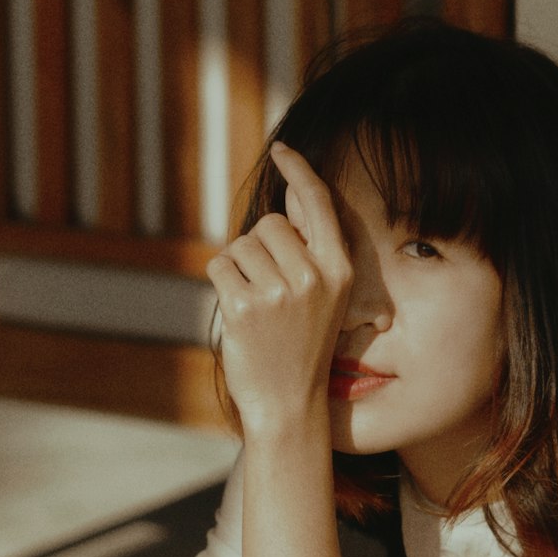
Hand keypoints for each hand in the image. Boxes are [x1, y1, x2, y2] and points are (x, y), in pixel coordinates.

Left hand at [207, 141, 352, 435]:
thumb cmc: (300, 348)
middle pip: (268, 224)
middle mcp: (313, 276)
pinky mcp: (244, 307)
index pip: (318, 204)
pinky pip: (219, 266)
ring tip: (257, 309)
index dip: (299, 172)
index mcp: (338, 270)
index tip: (282, 151)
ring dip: (239, 269)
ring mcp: (279, 292)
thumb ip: (305, 253)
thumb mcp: (320, 298)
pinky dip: (221, 284)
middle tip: (269, 293)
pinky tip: (238, 314)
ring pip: (241, 245)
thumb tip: (281, 206)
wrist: (289, 405)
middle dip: (259, 249)